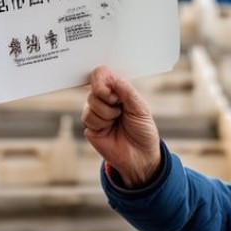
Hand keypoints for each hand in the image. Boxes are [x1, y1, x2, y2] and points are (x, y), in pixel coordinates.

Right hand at [81, 66, 162, 187]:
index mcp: (119, 91)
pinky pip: (88, 117)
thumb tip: (112, 79)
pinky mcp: (91, 127)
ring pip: (90, 102)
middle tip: (119, 108)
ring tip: (117, 120)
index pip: (103, 74)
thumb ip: (126, 91)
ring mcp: (97, 113)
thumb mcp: (140, 108)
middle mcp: (106, 100)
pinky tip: (108, 128)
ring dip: (107, 113)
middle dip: (107, 98)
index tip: (108, 88)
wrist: (140, 156)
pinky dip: (101, 122)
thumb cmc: (143, 131)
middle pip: (94, 88)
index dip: (101, 77)